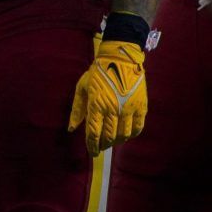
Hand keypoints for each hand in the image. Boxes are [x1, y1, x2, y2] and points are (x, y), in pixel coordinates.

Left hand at [68, 40, 146, 155]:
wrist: (119, 59)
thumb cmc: (97, 74)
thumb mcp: (81, 88)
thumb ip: (77, 110)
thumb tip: (71, 129)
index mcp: (96, 105)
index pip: (93, 133)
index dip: (92, 145)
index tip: (91, 152)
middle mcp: (113, 110)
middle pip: (109, 137)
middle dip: (103, 145)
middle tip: (100, 147)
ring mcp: (128, 109)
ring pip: (123, 135)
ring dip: (116, 142)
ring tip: (112, 141)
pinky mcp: (141, 107)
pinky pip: (137, 128)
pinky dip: (131, 135)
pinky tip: (126, 135)